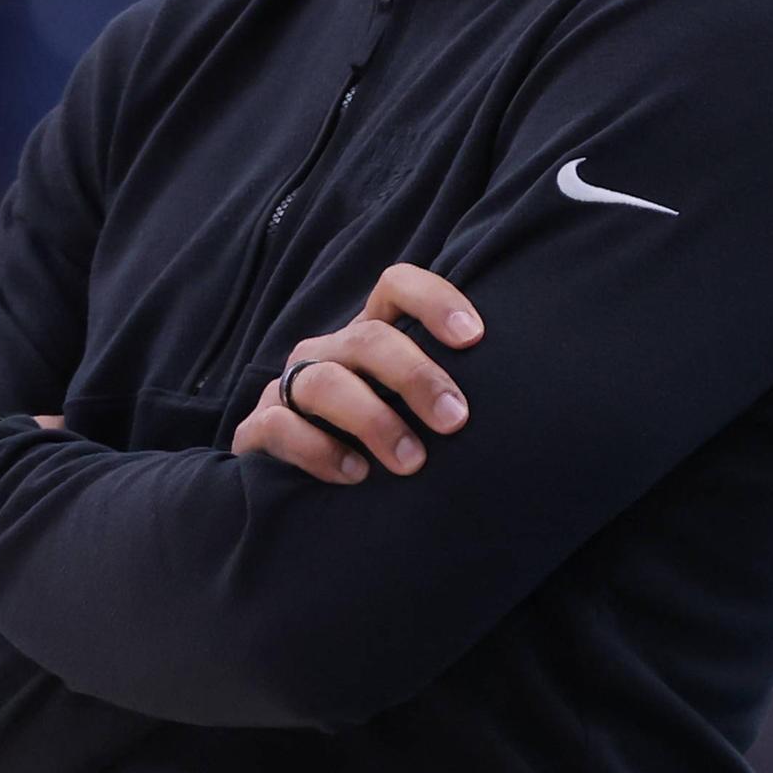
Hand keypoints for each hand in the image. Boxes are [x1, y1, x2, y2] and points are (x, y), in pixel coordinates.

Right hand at [229, 263, 481, 484]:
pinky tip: (356, 475)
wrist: (296, 486)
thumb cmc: (376, 442)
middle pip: (368, 338)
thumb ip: (444, 396)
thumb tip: (514, 407)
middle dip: (415, 376)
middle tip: (455, 420)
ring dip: (373, 419)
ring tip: (411, 461)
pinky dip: (320, 450)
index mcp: (368, 336)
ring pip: (325, 382)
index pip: (396, 286)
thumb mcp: (411, 411)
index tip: (473, 338)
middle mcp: (328, 351)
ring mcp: (289, 387)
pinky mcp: (258, 428)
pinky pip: (281, 426)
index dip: (434, 299)